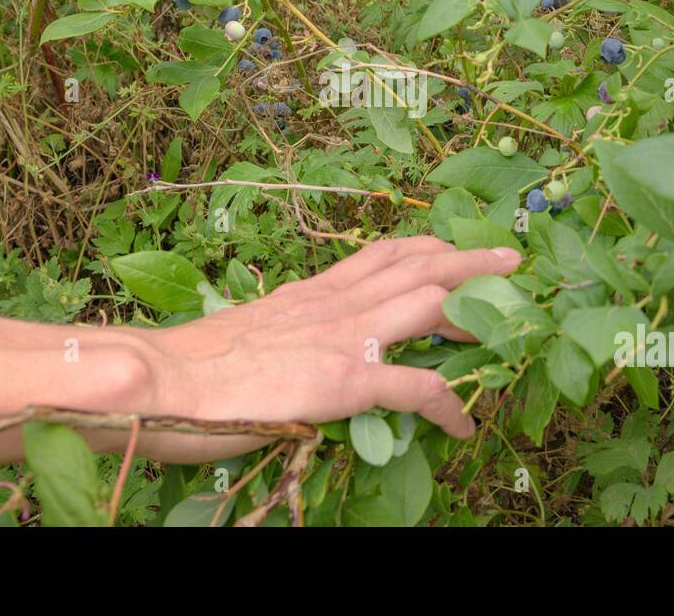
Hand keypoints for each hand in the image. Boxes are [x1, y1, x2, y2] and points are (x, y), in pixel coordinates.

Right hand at [137, 237, 522, 462]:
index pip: (381, 255)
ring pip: (430, 303)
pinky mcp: (344, 380)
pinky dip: (449, 403)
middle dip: (471, 261)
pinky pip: (417, 388)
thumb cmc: (191, 363)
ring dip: (477, 310)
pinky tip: (465, 425)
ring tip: (512, 323)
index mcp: (312, 293)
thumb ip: (286, 332)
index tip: (454, 249)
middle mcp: (335, 303)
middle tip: (511, 260)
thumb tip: (300, 350)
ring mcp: (343, 338)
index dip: (426, 249)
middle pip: (418, 265)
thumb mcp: (250, 332)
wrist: (161, 377)